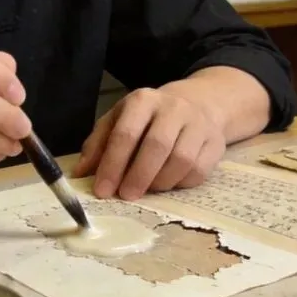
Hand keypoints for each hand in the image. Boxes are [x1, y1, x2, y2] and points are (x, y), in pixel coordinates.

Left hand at [73, 86, 226, 200]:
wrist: (198, 104)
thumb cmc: (148, 118)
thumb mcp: (119, 120)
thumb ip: (98, 144)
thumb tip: (80, 173)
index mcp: (143, 100)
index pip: (125, 133)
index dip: (112, 164)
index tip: (102, 190)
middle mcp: (173, 108)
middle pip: (156, 146)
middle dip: (138, 176)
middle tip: (126, 196)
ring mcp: (198, 124)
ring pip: (181, 160)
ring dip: (160, 182)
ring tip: (146, 190)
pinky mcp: (215, 143)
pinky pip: (198, 171)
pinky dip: (180, 184)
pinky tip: (167, 184)